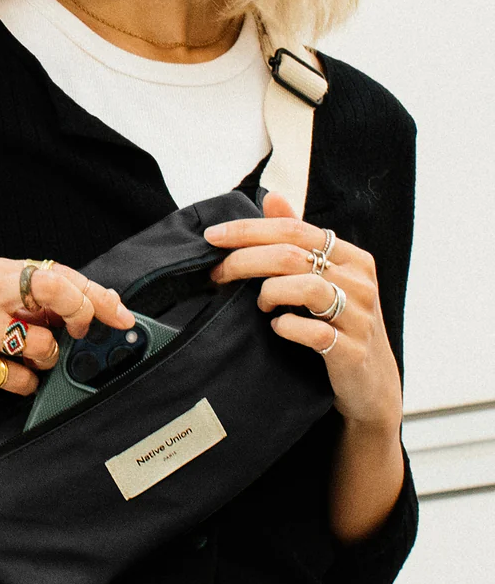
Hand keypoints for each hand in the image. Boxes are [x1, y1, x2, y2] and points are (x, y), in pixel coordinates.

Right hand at [0, 257, 134, 405]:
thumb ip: (26, 300)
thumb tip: (86, 306)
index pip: (56, 273)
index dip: (95, 295)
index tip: (120, 314)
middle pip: (55, 290)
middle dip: (82, 315)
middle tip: (81, 335)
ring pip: (41, 342)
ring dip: (45, 360)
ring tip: (24, 362)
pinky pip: (17, 376)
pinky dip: (22, 383)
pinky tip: (4, 378)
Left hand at [203, 192, 401, 429]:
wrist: (370, 386)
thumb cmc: (340, 325)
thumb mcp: (323, 279)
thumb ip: (298, 239)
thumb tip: (271, 197)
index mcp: (351, 257)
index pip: (294, 230)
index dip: (249, 230)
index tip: (212, 237)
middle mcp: (359, 281)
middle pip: (292, 255)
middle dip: (244, 261)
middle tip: (216, 274)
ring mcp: (358, 316)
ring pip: (306, 287)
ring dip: (269, 293)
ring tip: (260, 305)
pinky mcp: (352, 351)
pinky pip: (314, 332)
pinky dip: (287, 327)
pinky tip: (277, 328)